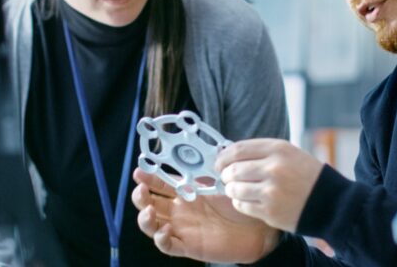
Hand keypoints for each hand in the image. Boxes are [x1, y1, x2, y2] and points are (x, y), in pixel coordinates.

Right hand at [131, 168, 279, 263]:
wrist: (256, 226)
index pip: (158, 184)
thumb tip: (191, 149)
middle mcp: (179, 211)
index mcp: (184, 193)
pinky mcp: (189, 246)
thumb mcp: (219, 181)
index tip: (139, 172)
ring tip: (149, 211)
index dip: (146, 178)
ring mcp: (182, 229)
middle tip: (142, 190)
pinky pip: (168, 246)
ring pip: (152, 227)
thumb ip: (204, 169)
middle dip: (140, 197)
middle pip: (149, 205)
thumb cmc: (238, 201)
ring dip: (145, 219)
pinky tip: (166, 230)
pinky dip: (162, 239)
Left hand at [216, 138, 323, 231]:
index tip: (219, 162)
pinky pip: (242, 205)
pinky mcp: (270, 211)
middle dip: (226, 174)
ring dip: (231, 190)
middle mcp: (274, 168)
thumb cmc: (308, 177)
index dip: (224, 156)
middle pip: (234, 169)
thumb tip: (230, 154)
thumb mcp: (290, 154)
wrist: (331, 203)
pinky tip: (247, 200)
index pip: (238, 149)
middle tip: (227, 177)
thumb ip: (262, 152)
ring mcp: (271, 191)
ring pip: (235, 189)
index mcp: (279, 149)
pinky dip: (240, 203)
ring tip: (237, 190)